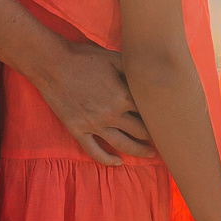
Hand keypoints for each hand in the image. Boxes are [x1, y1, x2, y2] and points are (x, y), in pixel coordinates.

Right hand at [35, 39, 154, 163]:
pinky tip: (118, 163)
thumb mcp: (114, 58)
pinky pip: (94, 151)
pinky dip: (107, 160)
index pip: (149, 111)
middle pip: (140, 131)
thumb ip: (133, 69)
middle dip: (155, 136)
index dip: (160, 116)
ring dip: (139, 151)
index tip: (168, 119)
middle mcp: (112, 114)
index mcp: (124, 95)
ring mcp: (94, 124)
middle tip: (165, 139)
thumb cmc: (84, 57)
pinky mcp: (78, 130)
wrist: (52, 64)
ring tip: (150, 155)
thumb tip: (150, 75)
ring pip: (123, 144)